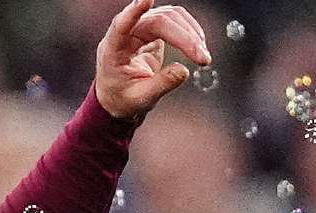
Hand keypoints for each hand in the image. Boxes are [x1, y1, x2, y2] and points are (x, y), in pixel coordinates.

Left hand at [95, 0, 210, 121]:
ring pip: (169, 17)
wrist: (119, 98)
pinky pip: (174, 20)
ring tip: (202, 56)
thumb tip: (183, 70)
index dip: (133, 11)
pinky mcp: (152, 29)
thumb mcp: (141, 99)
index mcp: (113, 50)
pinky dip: (189, 31)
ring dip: (190, 33)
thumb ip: (161, 84)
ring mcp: (139, 28)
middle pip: (158, 21)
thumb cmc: (123, 99)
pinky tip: (198, 46)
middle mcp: (125, 34)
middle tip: (202, 58)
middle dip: (184, 37)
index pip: (121, 26)